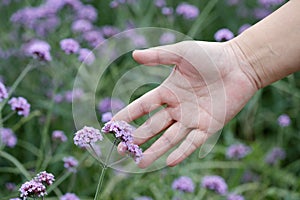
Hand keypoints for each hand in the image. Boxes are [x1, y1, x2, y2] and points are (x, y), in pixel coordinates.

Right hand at [113, 40, 257, 167]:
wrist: (239, 64)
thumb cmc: (210, 56)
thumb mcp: (181, 53)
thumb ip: (158, 56)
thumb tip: (134, 55)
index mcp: (167, 91)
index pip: (142, 107)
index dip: (127, 116)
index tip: (111, 126)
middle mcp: (177, 108)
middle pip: (152, 126)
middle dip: (137, 139)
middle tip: (122, 151)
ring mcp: (192, 119)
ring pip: (169, 138)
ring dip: (155, 151)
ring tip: (140, 162)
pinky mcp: (208, 126)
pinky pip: (192, 142)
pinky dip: (181, 152)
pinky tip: (168, 162)